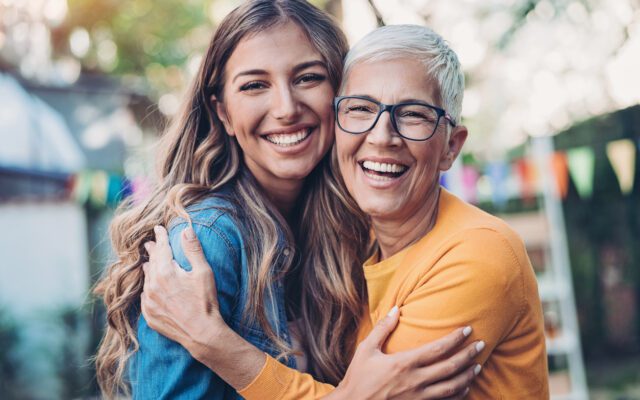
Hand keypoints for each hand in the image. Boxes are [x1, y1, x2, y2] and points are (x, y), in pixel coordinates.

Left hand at [141, 225, 224, 357]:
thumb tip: (186, 230)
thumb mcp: (203, 272)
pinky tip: (152, 288)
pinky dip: (149, 288)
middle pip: (151, 262)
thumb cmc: (205, 301)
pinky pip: (145, 297)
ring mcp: (149, 302)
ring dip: (149, 269)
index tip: (158, 228)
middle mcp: (152, 285)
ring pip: (146, 279)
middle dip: (152, 251)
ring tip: (149, 263)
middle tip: (150, 243)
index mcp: (165, 272)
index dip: (161, 237)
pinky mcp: (149, 315)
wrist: (201, 333)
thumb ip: (193, 250)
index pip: (161, 248)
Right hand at [332, 307, 483, 399]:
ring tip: (477, 365)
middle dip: (468, 354)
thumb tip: (396, 309)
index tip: (467, 329)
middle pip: (450, 367)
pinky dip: (458, 395)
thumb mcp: (366, 349)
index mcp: (404, 363)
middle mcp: (415, 381)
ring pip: (451, 387)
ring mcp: (418, 397)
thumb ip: (383, 328)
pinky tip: (465, 387)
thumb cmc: (358, 377)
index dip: (455, 338)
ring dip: (467, 375)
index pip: (437, 349)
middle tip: (481, 345)